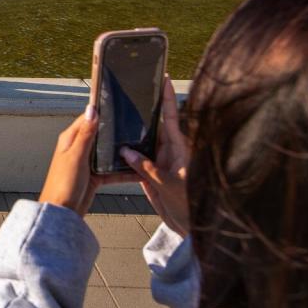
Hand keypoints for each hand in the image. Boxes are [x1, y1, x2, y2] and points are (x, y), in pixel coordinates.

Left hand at [39, 106, 134, 216]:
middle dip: (115, 131)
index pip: (87, 119)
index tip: (116, 105)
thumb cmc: (63, 184)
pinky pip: (112, 170)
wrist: (62, 213)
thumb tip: (91, 110)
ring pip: (108, 153)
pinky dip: (123, 171)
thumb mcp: (76, 156)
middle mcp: (78, 149)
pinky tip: (137, 171)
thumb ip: (86, 134)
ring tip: (140, 147)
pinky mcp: (94, 176)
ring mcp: (87, 163)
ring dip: (121, 152)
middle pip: (100, 135)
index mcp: (70, 139)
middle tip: (134, 126)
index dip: (100, 112)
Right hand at [120, 76, 189, 236]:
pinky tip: (116, 152)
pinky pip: (138, 161)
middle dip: (142, 112)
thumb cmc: (190, 206)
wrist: (192, 229)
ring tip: (116, 122)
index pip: (171, 116)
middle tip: (130, 93)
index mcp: (179, 149)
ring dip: (132, 136)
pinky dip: (128, 157)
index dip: (167, 96)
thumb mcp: (166, 185)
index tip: (163, 77)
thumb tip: (127, 151)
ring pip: (143, 143)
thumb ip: (146, 168)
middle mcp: (170, 152)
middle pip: (153, 126)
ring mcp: (162, 163)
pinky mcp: (154, 175)